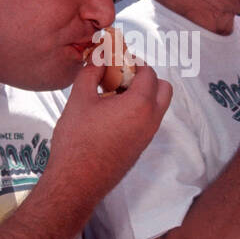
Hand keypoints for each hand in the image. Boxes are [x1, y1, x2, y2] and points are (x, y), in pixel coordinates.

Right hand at [47, 61, 171, 199]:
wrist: (76, 181)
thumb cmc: (77, 139)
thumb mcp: (80, 98)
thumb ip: (91, 72)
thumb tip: (98, 57)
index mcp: (140, 104)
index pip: (148, 72)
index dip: (132, 62)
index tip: (115, 61)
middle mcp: (151, 120)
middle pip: (163, 88)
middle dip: (145, 78)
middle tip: (119, 77)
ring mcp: (148, 136)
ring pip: (157, 107)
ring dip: (141, 95)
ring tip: (112, 96)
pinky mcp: (140, 148)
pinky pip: (147, 122)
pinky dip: (137, 112)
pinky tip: (110, 114)